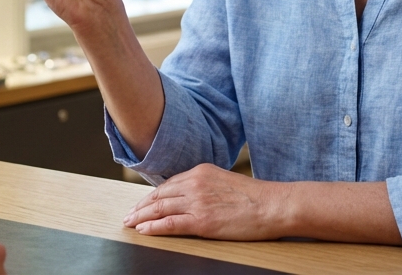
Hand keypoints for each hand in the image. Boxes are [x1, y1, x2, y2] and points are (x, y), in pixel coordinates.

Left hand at [123, 164, 289, 240]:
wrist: (273, 205)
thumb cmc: (256, 197)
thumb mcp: (225, 182)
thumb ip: (206, 186)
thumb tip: (193, 197)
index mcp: (201, 171)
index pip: (168, 184)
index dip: (152, 195)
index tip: (142, 203)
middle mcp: (195, 183)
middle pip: (159, 195)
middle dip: (140, 206)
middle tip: (128, 215)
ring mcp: (197, 202)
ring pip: (159, 208)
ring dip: (140, 216)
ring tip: (130, 224)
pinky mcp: (201, 221)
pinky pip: (169, 224)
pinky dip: (152, 227)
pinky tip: (142, 230)